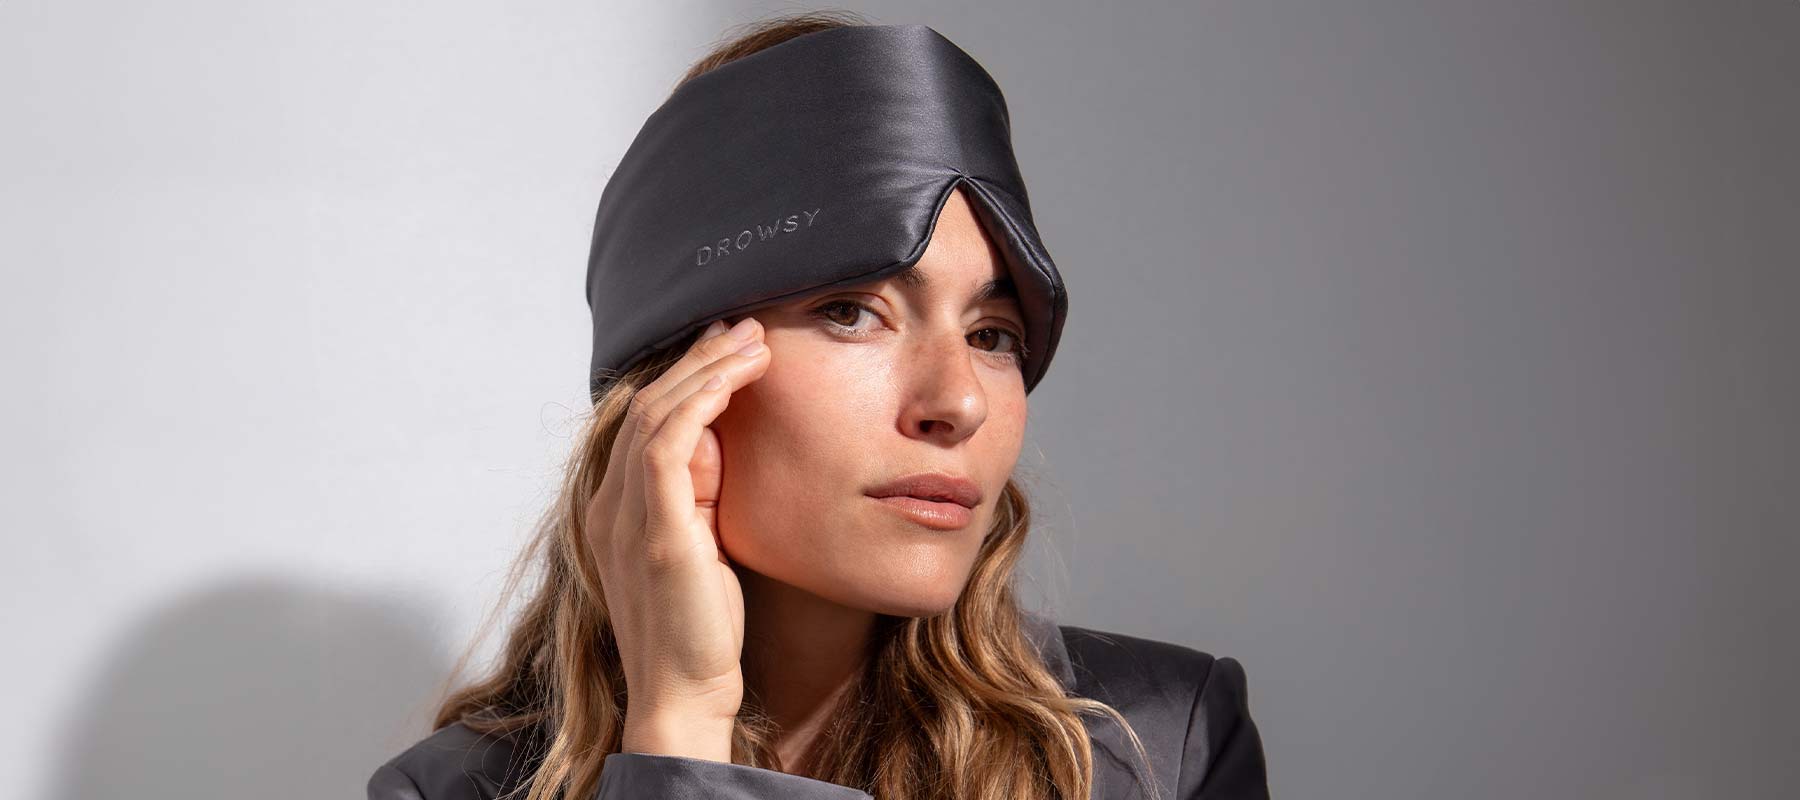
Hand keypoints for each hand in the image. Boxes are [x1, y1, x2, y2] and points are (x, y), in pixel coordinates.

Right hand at [584, 316, 769, 756]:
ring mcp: (626, 518)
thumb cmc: (701, 627)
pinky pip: (668, 444)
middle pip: (646, 403)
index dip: (683, 374)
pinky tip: (738, 378)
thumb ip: (698, 494)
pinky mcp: (656, 532)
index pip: (641, 418)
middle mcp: (608, 506)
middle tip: (744, 324)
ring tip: (752, 340)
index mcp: (612, 509)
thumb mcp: (699, 544)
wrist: (685, 692)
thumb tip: (718, 440)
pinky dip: (703, 401)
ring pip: (656, 413)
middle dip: (697, 356)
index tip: (728, 344)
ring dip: (707, 367)